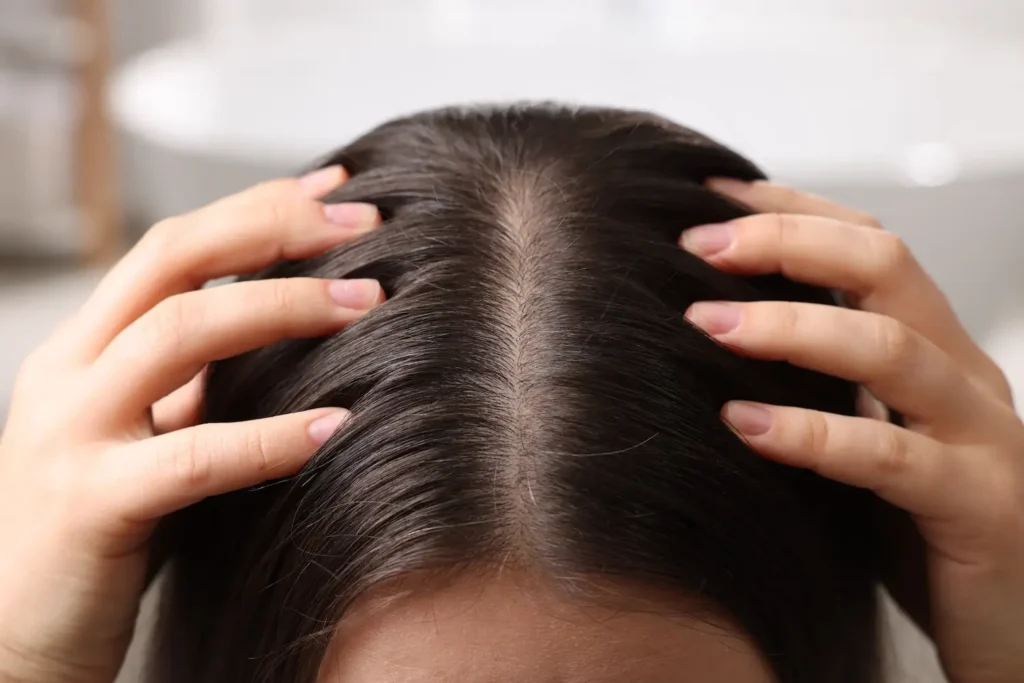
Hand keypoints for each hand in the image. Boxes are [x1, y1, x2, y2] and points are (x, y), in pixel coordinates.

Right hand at [0, 167, 382, 682]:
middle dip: (273, 230)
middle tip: (365, 224)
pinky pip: (192, 457)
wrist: (17, 635)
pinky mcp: (91, 505)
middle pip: (171, 259)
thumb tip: (279, 322)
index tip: (335, 191)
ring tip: (368, 305)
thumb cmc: (100, 528)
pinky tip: (336, 426)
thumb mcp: (140, 432)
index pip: (171, 246)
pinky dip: (271, 437)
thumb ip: (189, 380)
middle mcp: (68, 374)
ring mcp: (71, 434)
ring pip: (179, 335)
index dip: (254, 208)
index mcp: (84, 349)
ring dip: (283, 308)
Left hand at [681, 179, 1023, 682]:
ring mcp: (981, 437)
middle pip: (887, 267)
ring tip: (706, 323)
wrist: (1015, 625)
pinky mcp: (979, 506)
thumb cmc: (921, 530)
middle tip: (697, 246)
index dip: (791, 211)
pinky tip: (742, 425)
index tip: (709, 198)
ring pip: (889, 348)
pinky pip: (889, 455)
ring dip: (789, 327)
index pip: (869, 246)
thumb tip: (718, 332)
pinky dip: (810, 434)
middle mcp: (964, 377)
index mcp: (936, 351)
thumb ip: (824, 386)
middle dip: (786, 243)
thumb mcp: (869, 437)